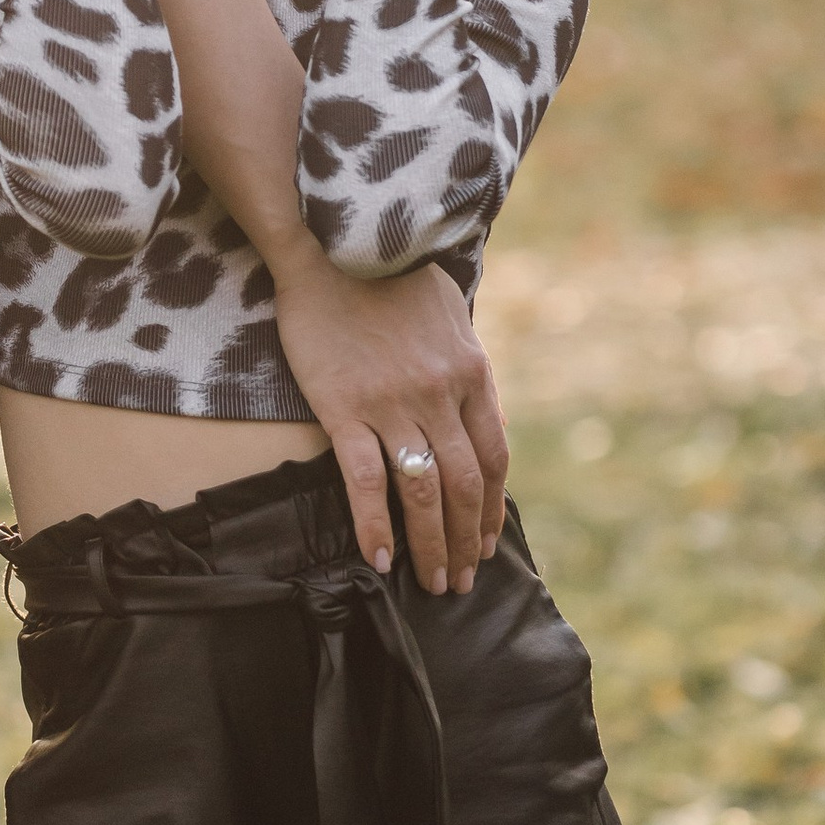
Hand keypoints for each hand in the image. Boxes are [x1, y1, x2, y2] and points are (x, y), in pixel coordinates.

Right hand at [267, 254, 509, 596]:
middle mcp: (440, 393)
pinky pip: (366, 479)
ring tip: (430, 581)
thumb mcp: (448, 314)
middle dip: (466, 541)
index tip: (486, 543)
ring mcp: (393, 403)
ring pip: (423, 491)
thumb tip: (482, 419)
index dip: (491, 508)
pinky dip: (375, 524)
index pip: (492, 458)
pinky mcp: (344, 407)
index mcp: (470, 372)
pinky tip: (379, 558)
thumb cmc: (389, 273)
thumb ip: (466, 367)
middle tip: (460, 581)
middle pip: (464, 485)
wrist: (332, 242)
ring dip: (431, 544)